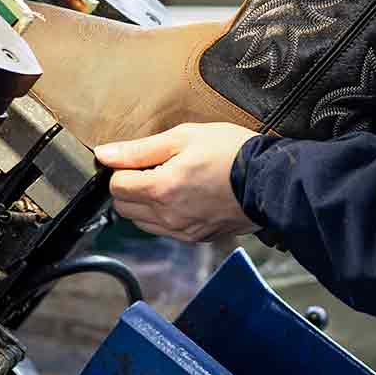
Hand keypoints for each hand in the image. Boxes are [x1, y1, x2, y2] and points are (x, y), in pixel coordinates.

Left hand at [99, 123, 257, 242]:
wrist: (270, 180)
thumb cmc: (231, 152)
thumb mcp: (184, 137)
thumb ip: (139, 149)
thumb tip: (105, 155)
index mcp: (161, 189)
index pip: (116, 186)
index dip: (123, 168)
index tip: (139, 159)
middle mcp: (168, 216)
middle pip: (123, 207)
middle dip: (130, 187)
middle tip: (154, 168)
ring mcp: (182, 231)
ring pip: (141, 222)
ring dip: (146, 203)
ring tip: (171, 181)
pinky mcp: (196, 237)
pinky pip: (165, 230)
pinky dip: (165, 215)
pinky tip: (184, 197)